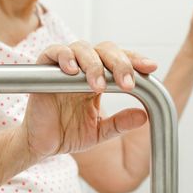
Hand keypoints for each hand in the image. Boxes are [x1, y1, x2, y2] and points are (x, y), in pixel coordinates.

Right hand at [19, 41, 157, 160]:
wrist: (41, 145)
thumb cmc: (67, 134)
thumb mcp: (99, 132)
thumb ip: (119, 124)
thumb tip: (144, 116)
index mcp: (98, 80)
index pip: (119, 61)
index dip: (135, 61)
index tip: (150, 68)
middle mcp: (83, 69)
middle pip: (105, 50)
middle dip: (119, 63)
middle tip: (127, 83)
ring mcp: (63, 67)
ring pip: (82, 48)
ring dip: (94, 64)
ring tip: (98, 86)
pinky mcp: (43, 69)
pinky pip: (53, 52)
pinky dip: (64, 57)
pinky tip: (73, 71)